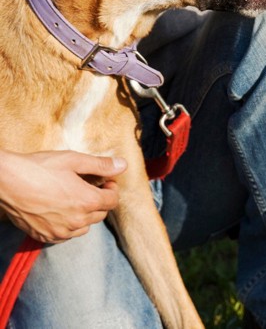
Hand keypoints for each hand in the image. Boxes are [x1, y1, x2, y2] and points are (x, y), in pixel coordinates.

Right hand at [0, 150, 124, 242]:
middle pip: (101, 214)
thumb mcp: (73, 160)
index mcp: (88, 201)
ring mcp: (61, 231)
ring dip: (85, 214)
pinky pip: (67, 235)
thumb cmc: (39, 168)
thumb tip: (123, 165)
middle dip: (99, 200)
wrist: (6, 182)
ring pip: (85, 227)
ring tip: (73, 198)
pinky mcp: (46, 236)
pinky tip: (59, 211)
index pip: (113, 201)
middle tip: (89, 187)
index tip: (105, 181)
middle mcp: (77, 221)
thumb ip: (101, 165)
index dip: (111, 189)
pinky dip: (69, 225)